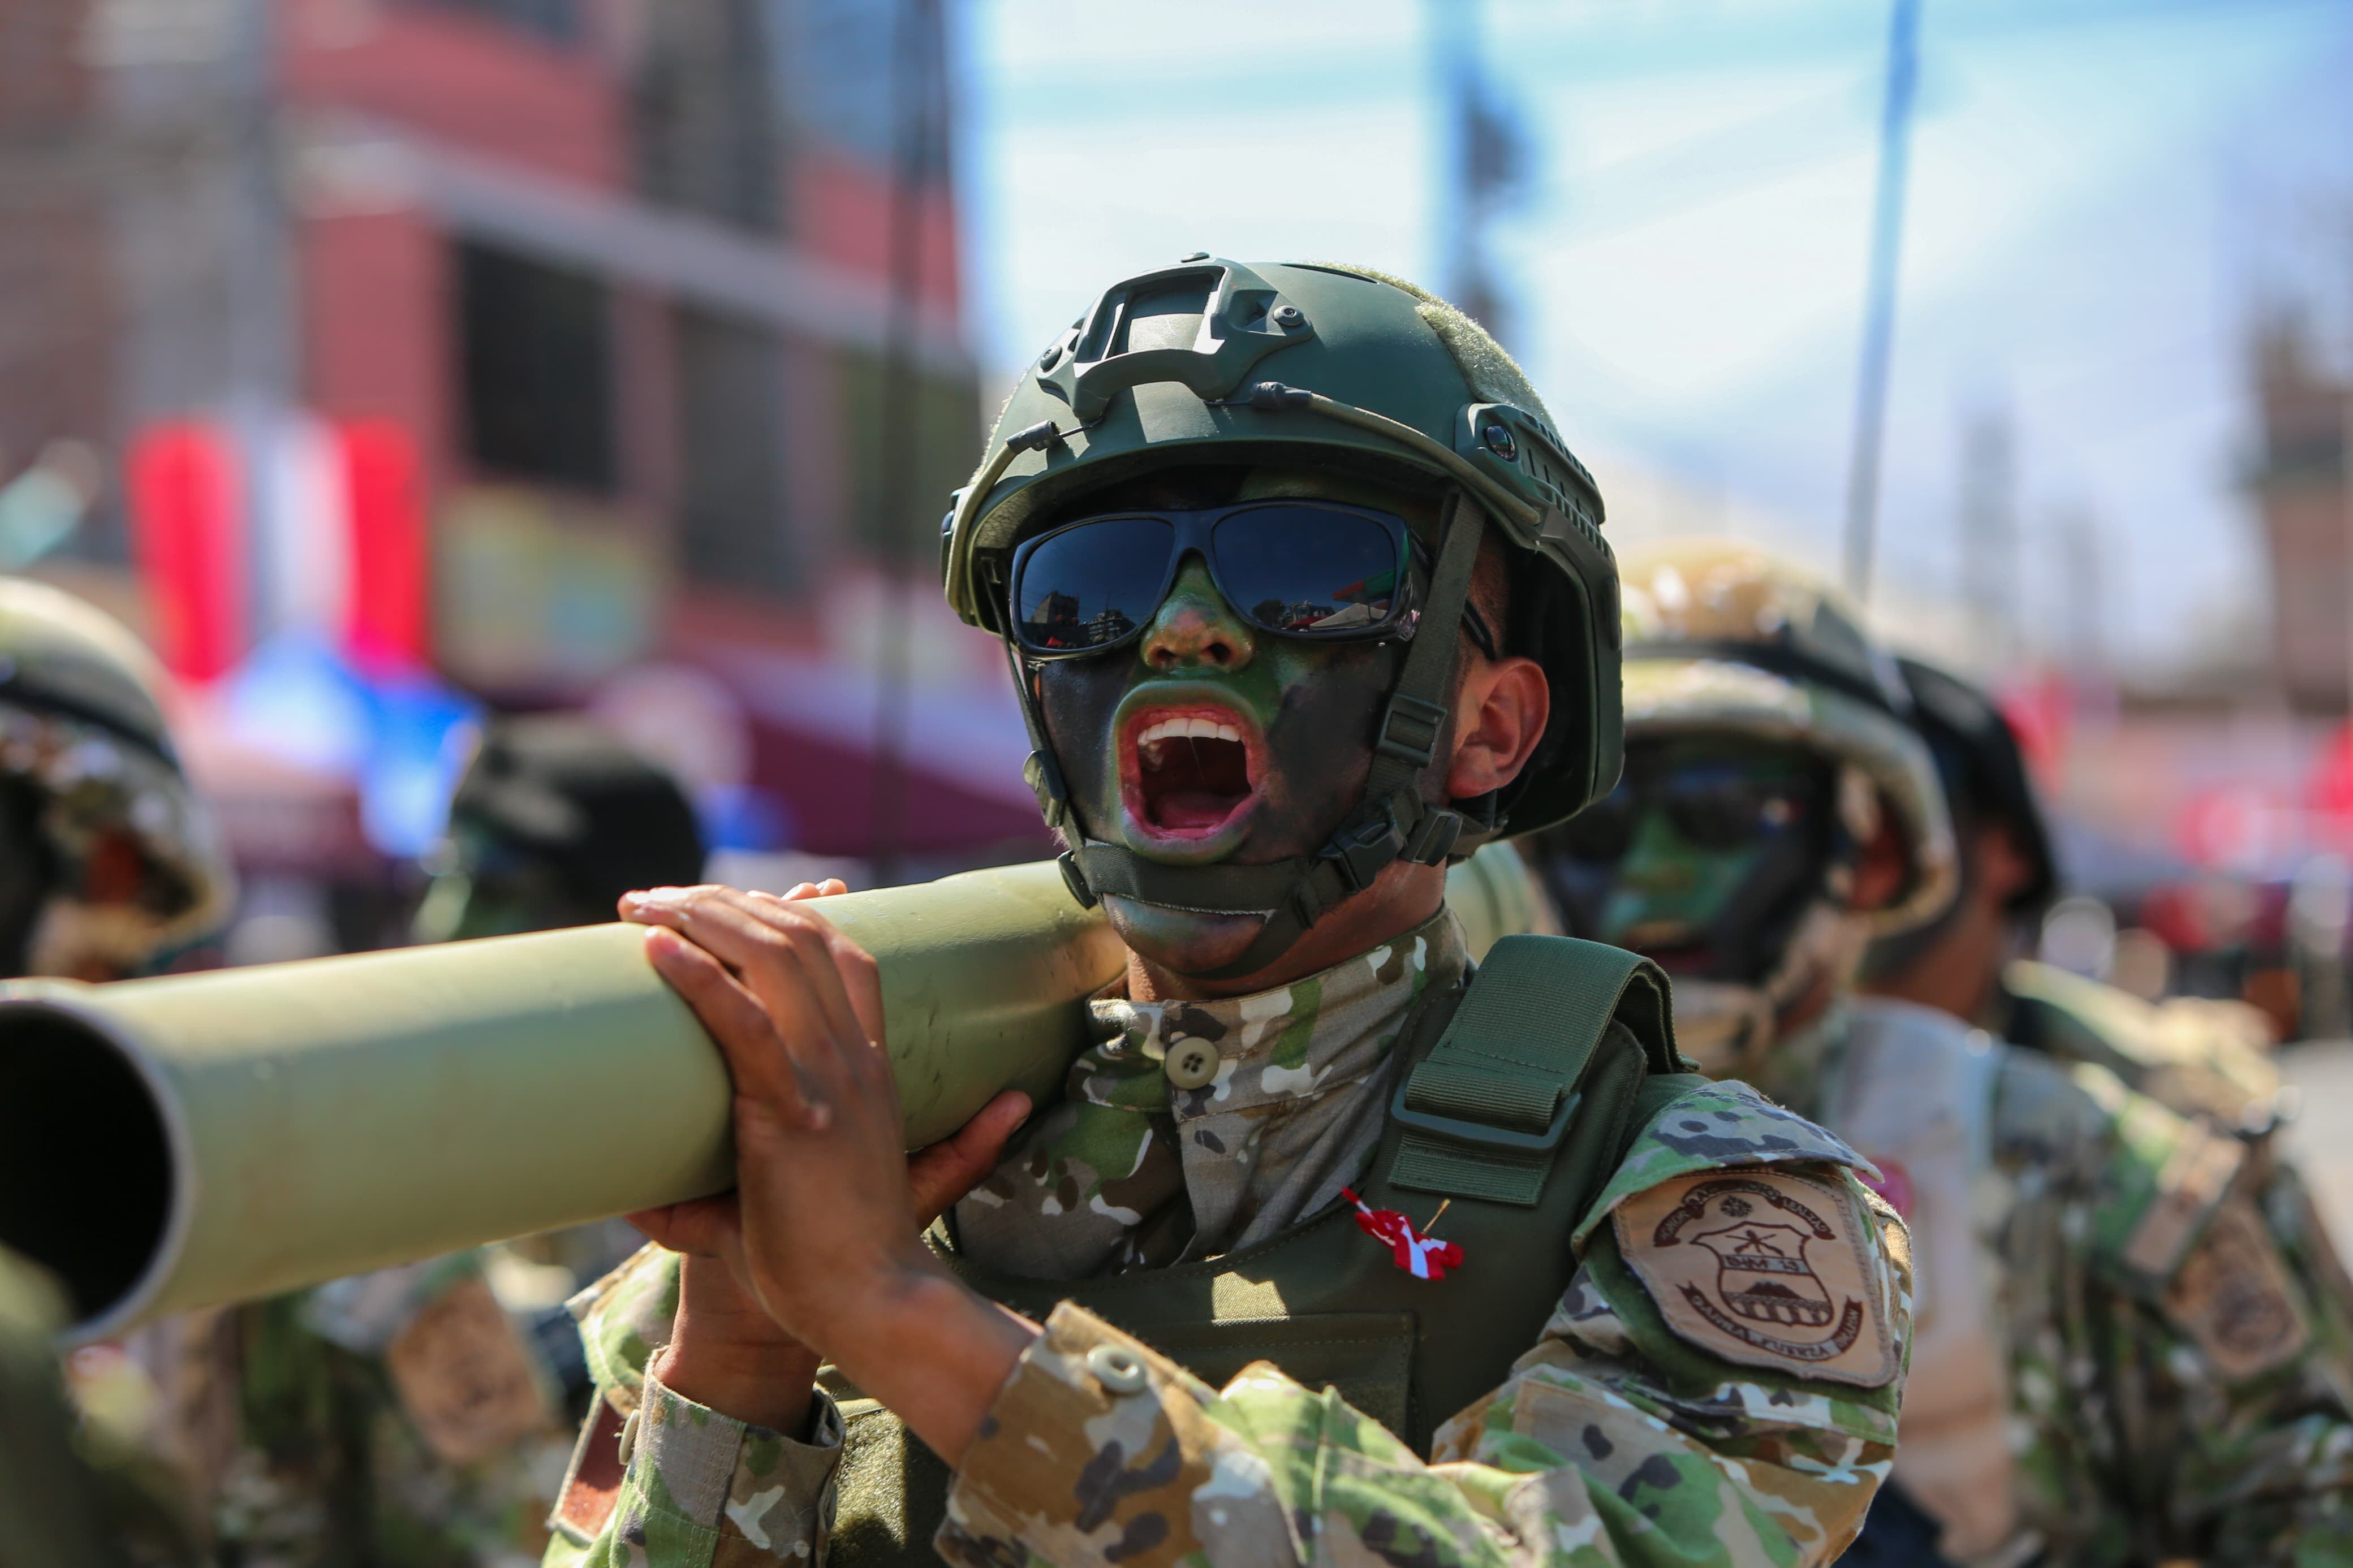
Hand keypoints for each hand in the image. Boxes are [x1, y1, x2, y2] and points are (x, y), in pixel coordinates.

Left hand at [623, 881, 1031, 1435]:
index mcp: (868, 1070)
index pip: (844, 953)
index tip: (726, 901)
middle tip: (656, 898)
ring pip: (775, 955)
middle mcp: (854, 1059)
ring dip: (704, 915)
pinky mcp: (792, 1112)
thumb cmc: (826, 1268)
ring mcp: (829, 1080)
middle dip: (726, 900)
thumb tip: (629, 1202)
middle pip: (803, 934)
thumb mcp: (760, 1219)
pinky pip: (743, 1022)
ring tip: (643, 906)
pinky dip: (697, 975)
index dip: (792, 910)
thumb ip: (708, 1202)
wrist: (873, 1306)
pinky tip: (655, 949)